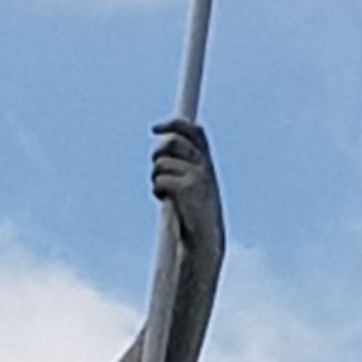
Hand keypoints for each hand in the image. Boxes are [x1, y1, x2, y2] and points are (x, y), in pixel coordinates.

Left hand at [151, 118, 223, 256]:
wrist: (204, 237)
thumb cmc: (193, 211)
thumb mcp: (192, 183)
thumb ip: (183, 163)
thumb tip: (164, 141)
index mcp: (206, 161)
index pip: (194, 131)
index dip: (174, 124)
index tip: (154, 128)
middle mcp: (204, 165)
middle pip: (173, 142)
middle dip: (157, 152)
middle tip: (155, 168)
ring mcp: (198, 175)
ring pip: (162, 163)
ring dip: (155, 176)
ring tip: (163, 191)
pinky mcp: (188, 188)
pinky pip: (160, 178)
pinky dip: (157, 189)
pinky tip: (163, 199)